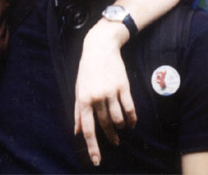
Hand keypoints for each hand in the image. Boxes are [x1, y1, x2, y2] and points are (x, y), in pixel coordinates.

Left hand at [74, 19, 135, 165]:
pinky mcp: (123, 86)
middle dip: (110, 137)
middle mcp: (97, 97)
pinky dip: (131, 118)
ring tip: (121, 129)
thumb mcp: (78, 89)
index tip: (97, 160)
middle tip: (115, 144)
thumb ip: (78, 112)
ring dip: (120, 128)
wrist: (100, 47)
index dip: (92, 146)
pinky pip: (129, 108)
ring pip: (118, 118)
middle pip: (105, 125)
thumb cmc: (87, 70)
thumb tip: (76, 132)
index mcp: (84, 99)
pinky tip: (131, 123)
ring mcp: (111, 92)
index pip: (88, 128)